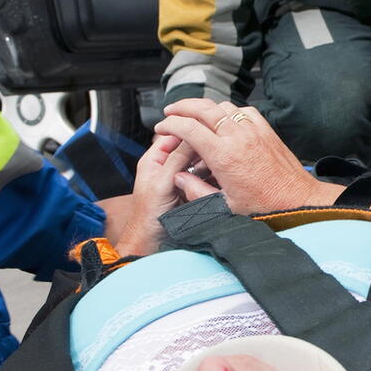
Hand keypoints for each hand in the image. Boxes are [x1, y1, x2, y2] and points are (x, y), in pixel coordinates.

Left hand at [104, 131, 212, 255]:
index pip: (174, 135)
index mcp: (155, 160)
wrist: (152, 243)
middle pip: (191, 148)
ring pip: (200, 163)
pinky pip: (205, 179)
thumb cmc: (147, 217)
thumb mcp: (162, 183)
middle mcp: (169, 167)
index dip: (190, 130)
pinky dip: (214, 177)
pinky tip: (222, 176)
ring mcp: (182, 179)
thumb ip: (176, 159)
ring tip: (222, 160)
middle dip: (204, 147)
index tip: (206, 127)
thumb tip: (191, 136)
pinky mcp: (192, 191)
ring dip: (210, 162)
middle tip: (219, 144)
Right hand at [155, 99, 343, 214]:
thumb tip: (178, 177)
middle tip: (170, 112)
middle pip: (203, 108)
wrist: (298, 200)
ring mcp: (253, 130)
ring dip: (204, 107)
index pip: (189, 128)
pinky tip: (223, 120)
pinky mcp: (266, 130)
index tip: (162, 128)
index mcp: (224, 156)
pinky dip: (228, 111)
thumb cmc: (264, 206)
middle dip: (182, 107)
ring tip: (193, 115)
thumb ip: (196, 191)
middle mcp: (238, 137)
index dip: (170, 125)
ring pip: (223, 106)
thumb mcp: (224, 206)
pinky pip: (243, 111)